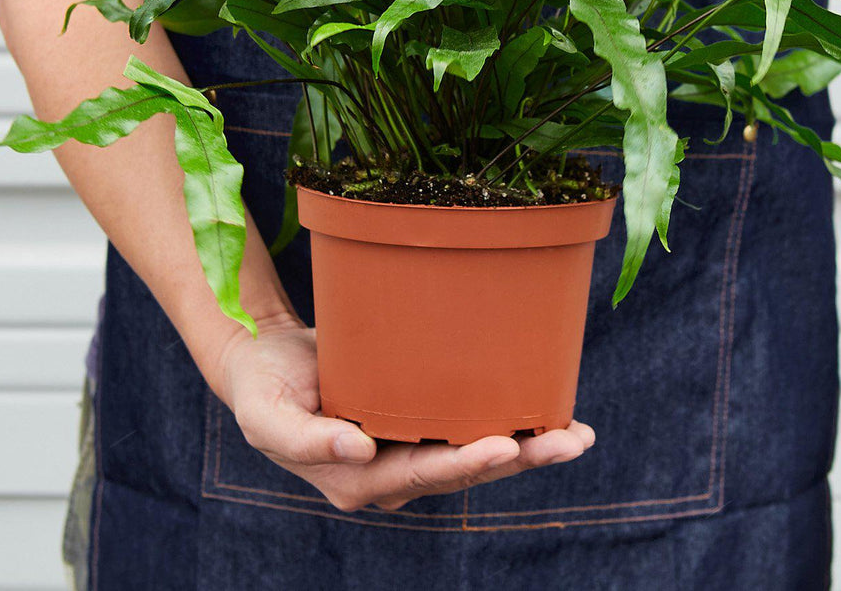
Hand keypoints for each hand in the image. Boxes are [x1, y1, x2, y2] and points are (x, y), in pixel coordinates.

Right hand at [217, 317, 594, 511]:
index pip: (423, 474)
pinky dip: (508, 420)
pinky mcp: (416, 420)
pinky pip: (466, 424)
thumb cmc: (264, 390)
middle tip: (568, 441)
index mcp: (358, 479)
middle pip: (464, 469)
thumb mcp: (268, 416)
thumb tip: (362, 450)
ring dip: (527, 445)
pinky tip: (546, 410)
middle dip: (519, 458)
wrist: (264, 362)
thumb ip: (308, 440)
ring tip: (576, 434)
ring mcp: (407, 447)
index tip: (506, 445)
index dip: (466, 463)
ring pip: (475, 452)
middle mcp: (391, 472)